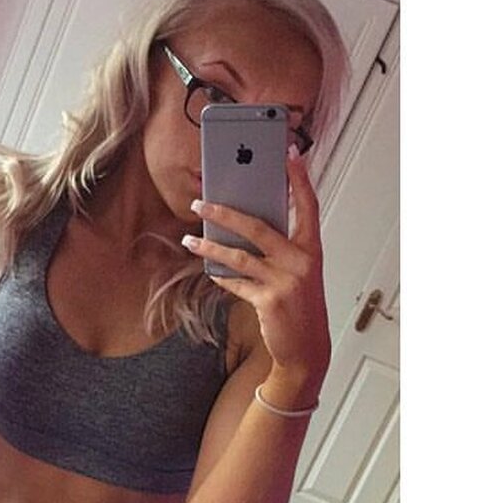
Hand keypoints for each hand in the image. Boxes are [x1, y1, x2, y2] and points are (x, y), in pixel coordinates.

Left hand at [182, 145, 330, 395]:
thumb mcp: (299, 273)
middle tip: (200, 202)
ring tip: (190, 239)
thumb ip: (281, 249)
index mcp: (312, 249)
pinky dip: (220, 275)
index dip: (300, 179)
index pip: (308, 205)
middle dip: (225, 211)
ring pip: (238, 255)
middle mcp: (300, 262)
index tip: (290, 153)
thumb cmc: (300, 307)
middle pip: (258, 226)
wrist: (306, 349)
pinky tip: (209, 268)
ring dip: (210, 245)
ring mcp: (284, 282)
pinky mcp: (268, 302)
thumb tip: (245, 225)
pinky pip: (235, 283)